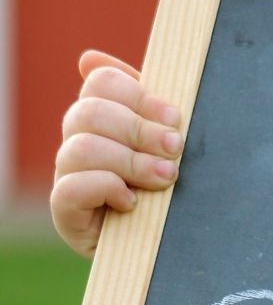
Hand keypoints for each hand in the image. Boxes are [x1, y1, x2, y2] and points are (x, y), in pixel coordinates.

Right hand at [50, 51, 183, 257]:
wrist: (159, 247)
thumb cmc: (163, 190)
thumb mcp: (161, 145)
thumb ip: (144, 104)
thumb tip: (89, 58)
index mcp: (102, 118)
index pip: (101, 83)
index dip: (139, 95)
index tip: (174, 117)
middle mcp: (77, 142)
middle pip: (91, 112)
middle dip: (140, 129)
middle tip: (175, 149)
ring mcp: (67, 177)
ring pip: (82, 148)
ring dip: (131, 161)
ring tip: (165, 177)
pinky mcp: (65, 213)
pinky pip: (70, 188)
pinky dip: (106, 189)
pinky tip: (132, 201)